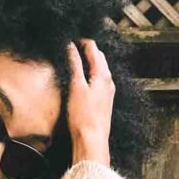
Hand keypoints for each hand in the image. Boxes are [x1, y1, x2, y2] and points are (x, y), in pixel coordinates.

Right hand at [66, 39, 114, 167]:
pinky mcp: (103, 101)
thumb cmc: (84, 116)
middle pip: (98, 57)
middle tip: (71, 45)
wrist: (92, 140)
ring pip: (98, 69)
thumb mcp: (76, 87)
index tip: (70, 38)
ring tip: (74, 58)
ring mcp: (107, 91)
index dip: (81, 41)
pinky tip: (81, 78)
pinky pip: (97, 80)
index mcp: (103, 75)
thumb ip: (74, 65)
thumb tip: (70, 47)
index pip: (93, 48)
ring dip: (88, 61)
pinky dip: (89, 73)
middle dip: (86, 49)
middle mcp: (108, 81)